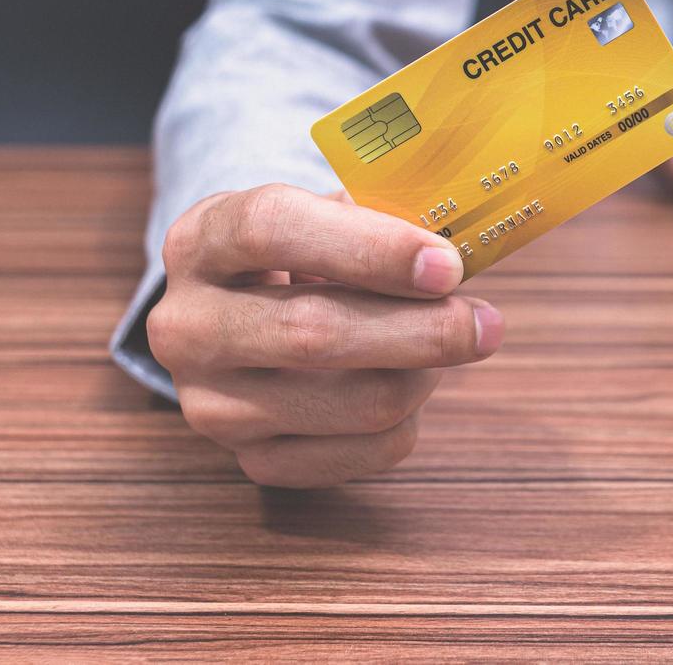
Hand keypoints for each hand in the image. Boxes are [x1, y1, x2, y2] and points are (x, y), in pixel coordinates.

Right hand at [146, 184, 502, 487]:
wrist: (245, 313)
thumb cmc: (308, 250)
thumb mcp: (329, 212)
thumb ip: (385, 220)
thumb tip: (464, 253)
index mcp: (201, 238)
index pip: (272, 230)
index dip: (371, 248)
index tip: (446, 265)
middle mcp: (186, 325)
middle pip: (314, 333)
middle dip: (421, 329)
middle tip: (485, 323)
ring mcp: (211, 402)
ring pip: (352, 404)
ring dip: (424, 375)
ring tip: (448, 342)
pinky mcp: (250, 461)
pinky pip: (361, 454)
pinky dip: (408, 421)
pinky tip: (411, 383)